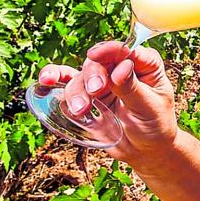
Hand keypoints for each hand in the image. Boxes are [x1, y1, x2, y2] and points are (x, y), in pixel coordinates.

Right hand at [37, 41, 178, 167]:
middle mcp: (120, 69)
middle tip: (95, 90)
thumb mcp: (149, 107)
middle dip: (92, 74)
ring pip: (81, 76)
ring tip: (81, 110)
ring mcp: (102, 82)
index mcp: (144, 65)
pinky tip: (45, 82)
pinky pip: (66, 83)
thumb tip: (121, 67)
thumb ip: (133, 88)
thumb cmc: (155, 126)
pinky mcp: (87, 96)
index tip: (97, 55)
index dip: (111, 50)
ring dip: (76, 91)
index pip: (126, 50)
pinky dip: (54, 79)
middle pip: (99, 61)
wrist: (145, 151)